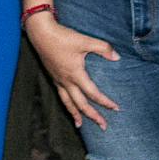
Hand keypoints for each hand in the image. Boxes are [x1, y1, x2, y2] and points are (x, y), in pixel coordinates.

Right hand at [26, 12, 120, 128]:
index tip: (116, 108)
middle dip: (93, 116)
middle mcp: (66, 81)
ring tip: (79, 125)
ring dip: (75, 115)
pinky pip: (60, 95)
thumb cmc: (63, 37)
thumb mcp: (85, 40)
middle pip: (81, 104)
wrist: (41, 33)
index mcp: (75, 75)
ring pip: (68, 103)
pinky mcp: (52, 76)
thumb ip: (102, 48)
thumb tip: (117, 57)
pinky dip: (66, 104)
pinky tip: (68, 104)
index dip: (105, 102)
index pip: (93, 94)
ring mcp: (58, 80)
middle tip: (103, 126)